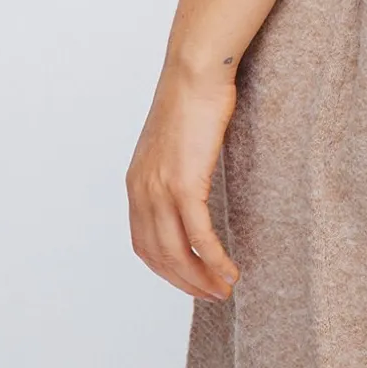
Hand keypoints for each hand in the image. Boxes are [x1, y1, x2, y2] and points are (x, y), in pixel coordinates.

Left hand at [126, 64, 241, 301]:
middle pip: (159, 256)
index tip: (192, 280)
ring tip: (224, 290)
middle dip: (186, 282)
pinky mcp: (185, 185)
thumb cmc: (192, 98)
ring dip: (201, 279)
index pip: (144, 244)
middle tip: (213, 294)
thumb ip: (174, 168)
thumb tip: (190, 184)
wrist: (194, 72)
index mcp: (136, 183)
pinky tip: (230, 271)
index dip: (168, 270)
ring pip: (177, 254)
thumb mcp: (174, 142)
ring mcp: (160, 190)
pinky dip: (214, 261)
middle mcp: (142, 191)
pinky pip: (199, 237)